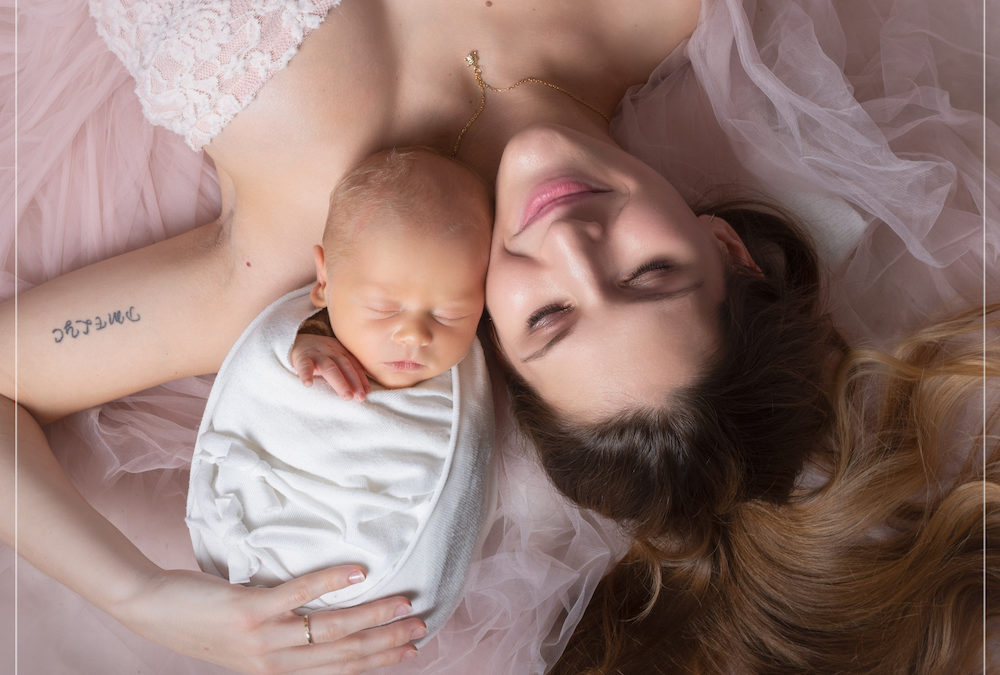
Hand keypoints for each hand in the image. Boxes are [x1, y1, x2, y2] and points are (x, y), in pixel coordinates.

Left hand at [118, 565, 424, 673]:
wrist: (151, 611)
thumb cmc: (201, 621)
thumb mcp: (247, 642)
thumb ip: (284, 636)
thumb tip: (325, 617)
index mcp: (277, 670)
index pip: (341, 669)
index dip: (380, 660)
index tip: (412, 650)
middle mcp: (274, 661)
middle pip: (345, 652)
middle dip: (387, 640)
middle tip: (420, 626)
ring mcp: (263, 637)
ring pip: (331, 629)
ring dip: (373, 615)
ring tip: (404, 602)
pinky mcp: (249, 610)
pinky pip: (298, 595)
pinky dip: (331, 582)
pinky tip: (358, 572)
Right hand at [291, 334, 370, 400]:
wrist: (297, 342)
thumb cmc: (321, 355)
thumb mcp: (336, 356)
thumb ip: (349, 368)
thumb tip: (366, 390)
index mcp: (341, 352)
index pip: (354, 365)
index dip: (362, 379)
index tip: (367, 392)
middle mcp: (331, 351)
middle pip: (345, 366)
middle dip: (355, 382)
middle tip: (361, 398)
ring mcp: (317, 354)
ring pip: (330, 368)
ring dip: (340, 383)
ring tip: (347, 397)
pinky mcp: (302, 358)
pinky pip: (304, 366)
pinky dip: (306, 374)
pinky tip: (308, 384)